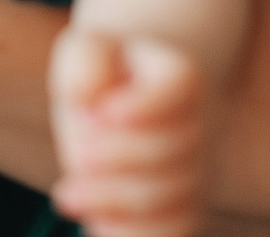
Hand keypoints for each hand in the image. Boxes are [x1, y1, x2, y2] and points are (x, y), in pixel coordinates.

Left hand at [50, 31, 211, 236]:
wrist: (126, 99)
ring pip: (172, 198)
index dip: (145, 105)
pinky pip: (176, 231)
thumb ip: (85, 64)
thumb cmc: (102, 72)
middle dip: (119, 158)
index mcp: (181, 75)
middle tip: (79, 156)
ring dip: (115, 200)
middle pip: (173, 150)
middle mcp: (201, 124)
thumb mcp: (85, 51)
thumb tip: (87, 101)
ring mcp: (199, 170)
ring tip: (68, 195)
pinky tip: (96, 225)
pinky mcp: (186, 208)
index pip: (179, 85)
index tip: (101, 113)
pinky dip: (136, 234)